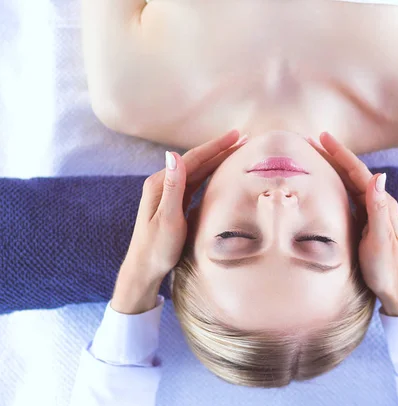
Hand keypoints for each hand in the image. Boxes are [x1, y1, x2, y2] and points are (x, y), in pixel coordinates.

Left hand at [111, 130, 247, 313]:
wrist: (144, 268)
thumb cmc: (156, 247)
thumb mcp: (167, 219)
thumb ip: (173, 187)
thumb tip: (173, 155)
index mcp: (160, 184)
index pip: (192, 159)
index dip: (215, 146)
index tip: (236, 136)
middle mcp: (164, 183)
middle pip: (196, 161)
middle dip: (220, 149)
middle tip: (243, 139)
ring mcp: (169, 193)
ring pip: (198, 171)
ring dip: (217, 159)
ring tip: (237, 151)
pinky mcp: (174, 203)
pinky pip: (196, 182)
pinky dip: (211, 174)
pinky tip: (221, 171)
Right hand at [305, 133, 397, 316]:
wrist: (396, 289)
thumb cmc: (387, 268)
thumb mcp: (381, 240)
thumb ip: (378, 209)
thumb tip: (378, 176)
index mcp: (381, 203)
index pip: (358, 172)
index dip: (340, 154)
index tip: (322, 137)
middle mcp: (378, 203)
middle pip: (352, 173)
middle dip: (333, 155)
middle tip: (311, 140)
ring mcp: (371, 212)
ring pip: (348, 183)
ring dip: (332, 168)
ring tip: (314, 156)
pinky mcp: (365, 223)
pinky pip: (347, 197)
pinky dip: (334, 185)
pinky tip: (325, 185)